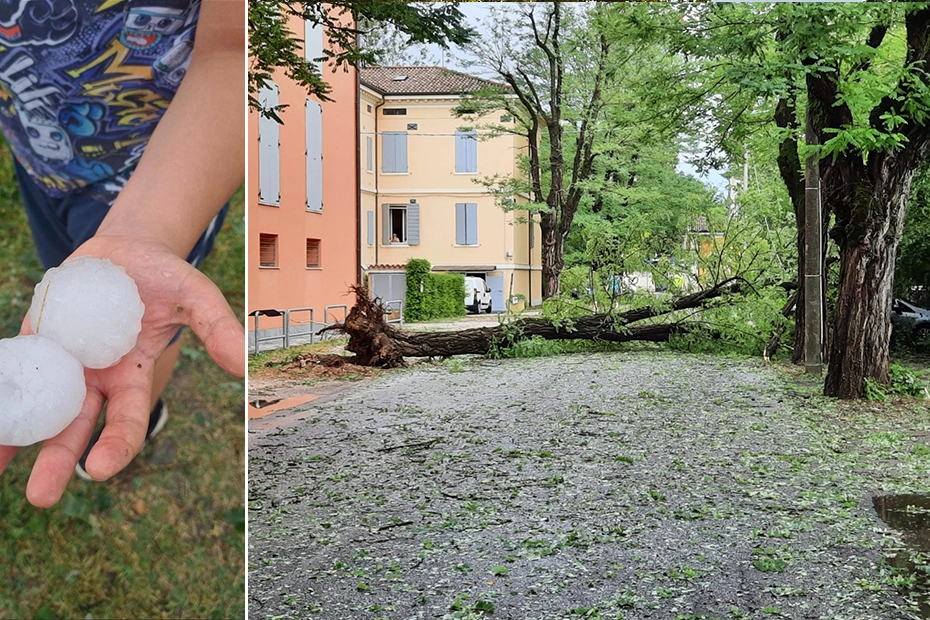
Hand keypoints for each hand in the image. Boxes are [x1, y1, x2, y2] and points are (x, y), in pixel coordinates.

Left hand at [0, 233, 243, 506]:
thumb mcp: (195, 295)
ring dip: (17, 441)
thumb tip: (243, 364)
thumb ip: (216, 327)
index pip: (125, 422)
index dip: (115, 446)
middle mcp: (94, 380)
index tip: (99, 468)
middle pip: (75, 430)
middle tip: (40, 497)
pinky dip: (0, 397)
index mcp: (132, 378)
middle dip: (57, 463)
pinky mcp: (35, 342)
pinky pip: (13, 373)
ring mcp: (61, 364)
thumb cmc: (165, 277)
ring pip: (37, 410)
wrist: (123, 252)